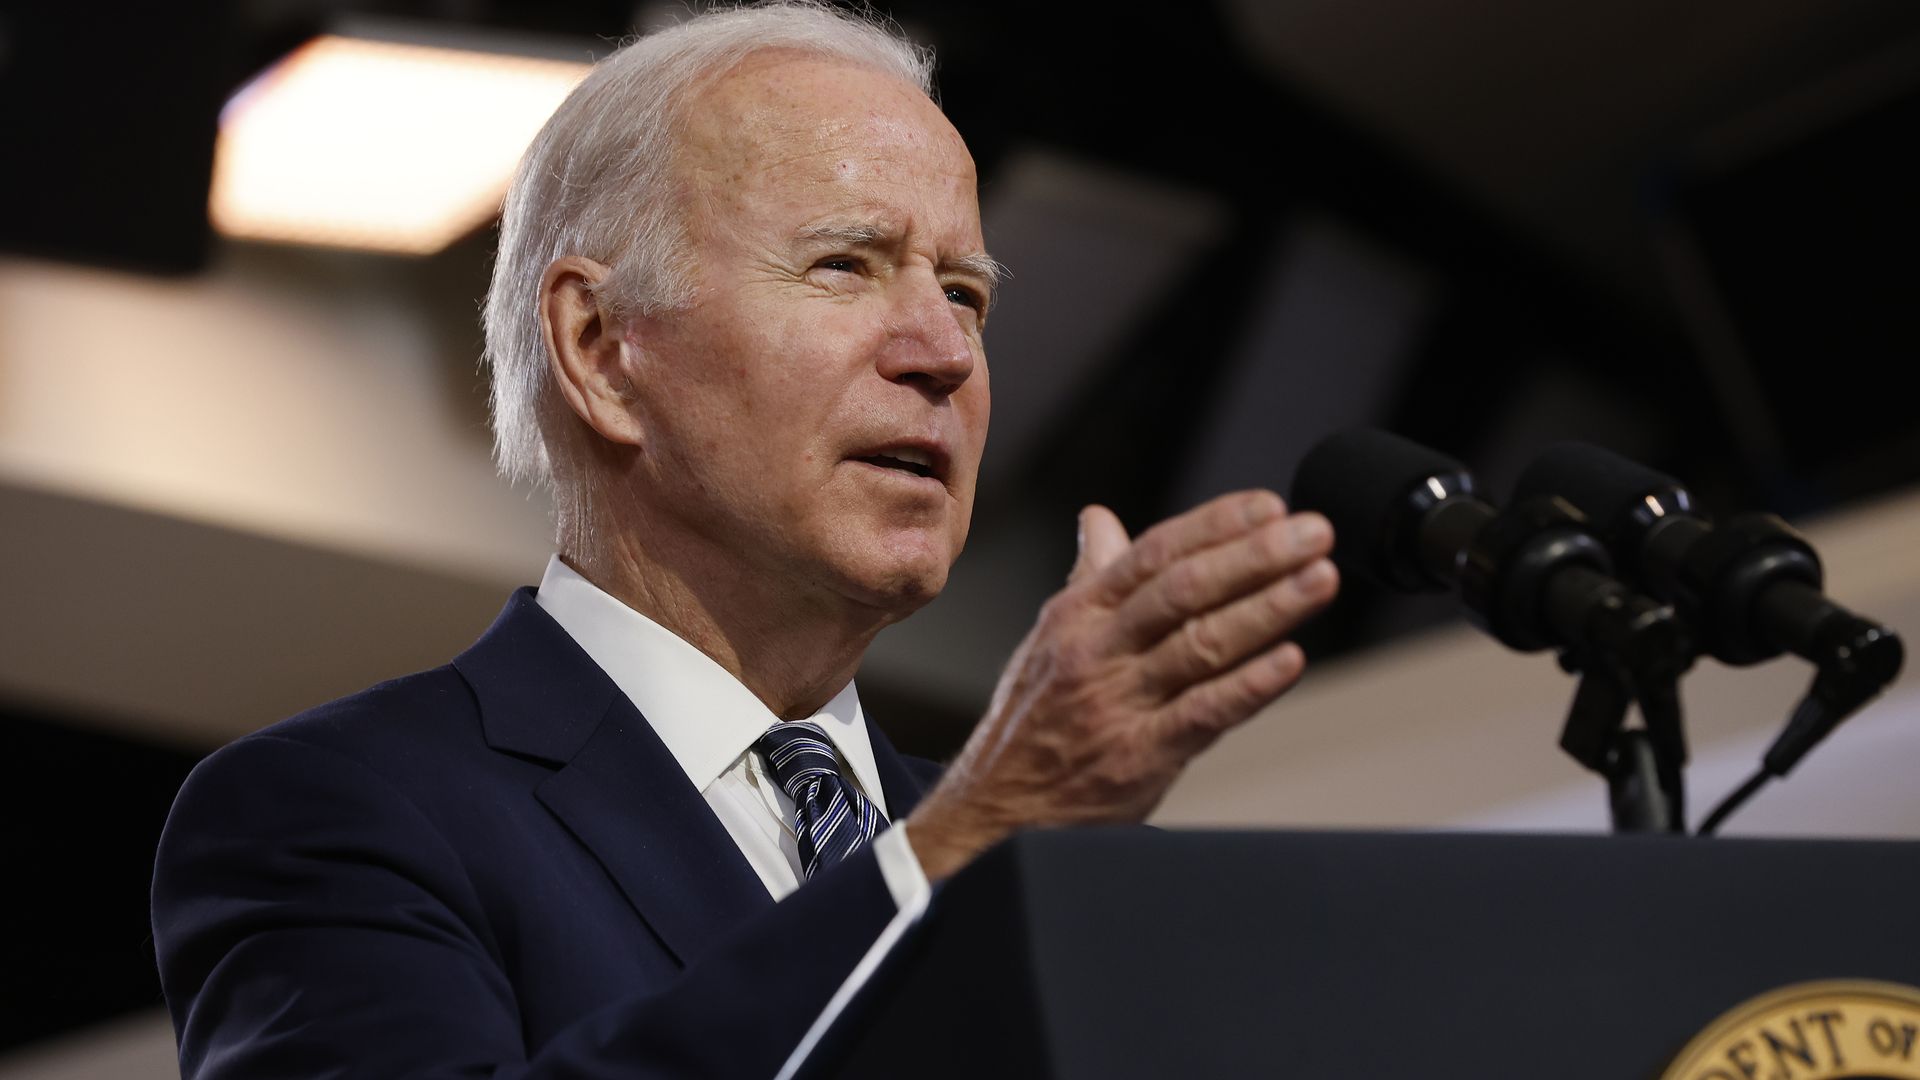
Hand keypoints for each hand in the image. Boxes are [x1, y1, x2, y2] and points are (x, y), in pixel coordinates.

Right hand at [905, 490, 1337, 880]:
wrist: (994, 812)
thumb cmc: (1030, 722)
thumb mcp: (1048, 639)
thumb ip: (1089, 578)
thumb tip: (1100, 520)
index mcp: (1078, 614)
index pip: (1155, 553)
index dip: (1216, 525)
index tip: (1270, 506)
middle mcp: (1096, 651)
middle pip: (1185, 589)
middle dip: (1256, 556)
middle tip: (1313, 532)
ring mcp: (1118, 704)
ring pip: (1202, 643)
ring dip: (1269, 608)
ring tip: (1320, 580)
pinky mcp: (1139, 758)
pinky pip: (1203, 713)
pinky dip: (1250, 685)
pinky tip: (1291, 661)